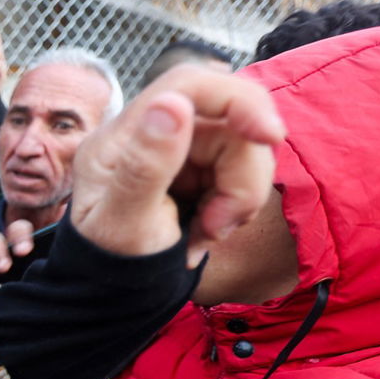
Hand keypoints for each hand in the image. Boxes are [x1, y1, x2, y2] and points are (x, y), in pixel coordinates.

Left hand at [70, 65, 282, 265]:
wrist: (110, 292)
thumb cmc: (108, 263)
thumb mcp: (122, 225)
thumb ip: (144, 167)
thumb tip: (171, 104)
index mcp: (121, 136)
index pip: (188, 86)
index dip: (238, 100)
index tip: (270, 136)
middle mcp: (150, 132)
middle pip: (231, 123)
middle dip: (242, 176)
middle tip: (218, 225)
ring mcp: (176, 150)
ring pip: (245, 151)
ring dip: (238, 199)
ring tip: (205, 234)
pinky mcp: (197, 170)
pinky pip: (241, 175)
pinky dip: (233, 208)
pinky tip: (204, 234)